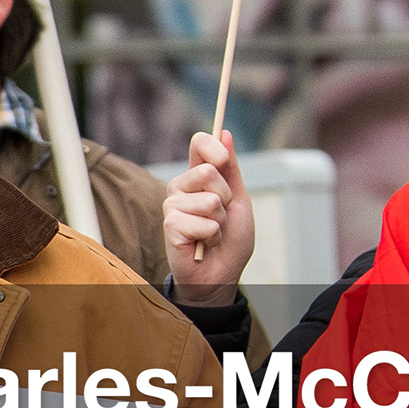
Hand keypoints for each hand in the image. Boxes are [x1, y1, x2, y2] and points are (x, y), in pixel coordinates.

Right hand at [164, 129, 254, 301]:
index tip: (223, 158)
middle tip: (221, 216)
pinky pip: (201, 222)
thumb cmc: (230, 240)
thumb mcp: (239, 200)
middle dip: (225, 197)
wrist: (221, 274)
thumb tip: (224, 133)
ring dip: (219, 221)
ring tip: (213, 233)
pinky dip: (211, 236)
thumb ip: (231, 169)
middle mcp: (181, 187)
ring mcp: (173, 206)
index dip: (212, 146)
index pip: (198, 144)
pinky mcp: (170, 226)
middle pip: (207, 171)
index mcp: (198, 177)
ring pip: (208, 200)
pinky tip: (203, 244)